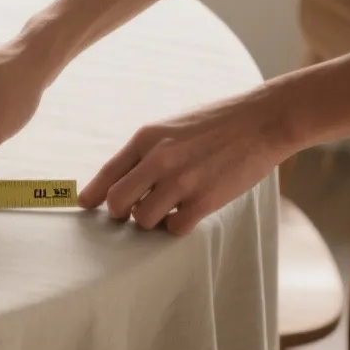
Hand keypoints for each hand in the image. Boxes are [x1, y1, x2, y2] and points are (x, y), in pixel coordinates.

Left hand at [79, 87, 294, 234]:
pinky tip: (185, 214)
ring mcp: (181, 181)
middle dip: (121, 212)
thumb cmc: (217, 123)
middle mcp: (158, 160)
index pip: (106, 174)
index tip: (85, 205)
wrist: (263, 120)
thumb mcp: (171, 128)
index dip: (92, 195)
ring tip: (165, 210)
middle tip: (133, 211)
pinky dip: (176, 226)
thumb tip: (121, 180)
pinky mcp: (205, 200)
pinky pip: (174, 228)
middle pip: (117, 203)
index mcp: (146, 138)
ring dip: (151, 221)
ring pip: (143, 220)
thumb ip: (146, 152)